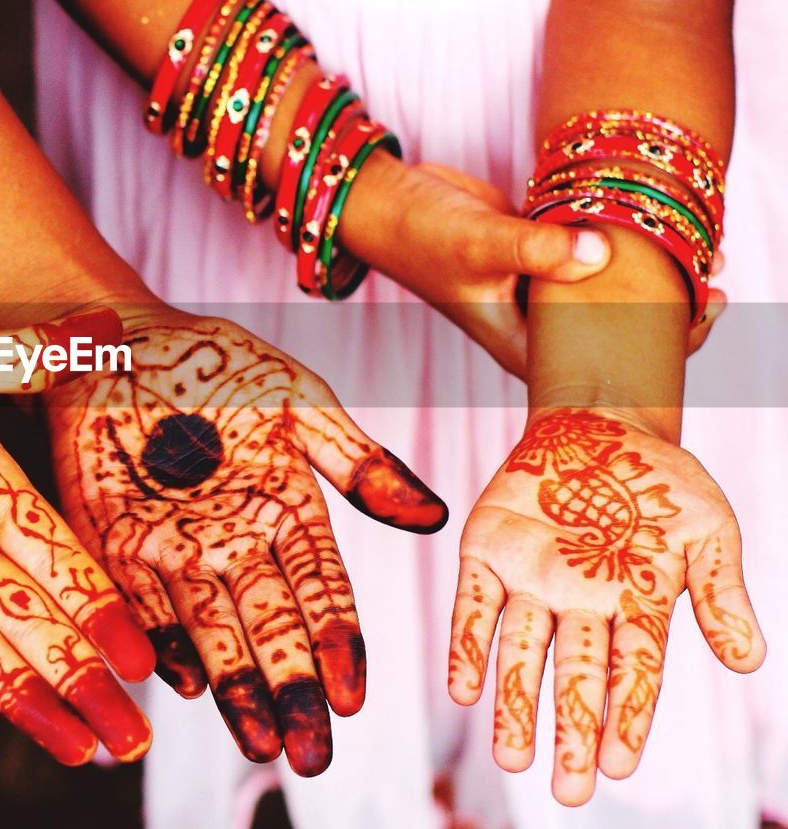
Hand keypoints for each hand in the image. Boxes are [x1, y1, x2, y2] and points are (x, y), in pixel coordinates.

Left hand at [45, 307, 447, 775]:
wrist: (124, 333)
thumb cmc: (220, 363)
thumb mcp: (299, 403)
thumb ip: (357, 462)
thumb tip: (434, 517)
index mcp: (288, 510)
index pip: (322, 590)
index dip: (337, 644)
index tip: (350, 696)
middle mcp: (236, 540)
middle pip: (271, 625)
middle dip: (290, 689)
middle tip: (310, 754)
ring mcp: (175, 544)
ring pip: (210, 627)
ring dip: (233, 685)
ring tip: (256, 739)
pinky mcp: (114, 539)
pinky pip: (138, 600)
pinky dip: (158, 638)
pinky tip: (180, 677)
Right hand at [347, 159, 723, 374]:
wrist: (389, 202)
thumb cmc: (421, 236)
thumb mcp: (479, 243)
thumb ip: (538, 250)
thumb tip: (602, 251)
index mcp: (522, 344)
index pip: (602, 363)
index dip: (658, 347)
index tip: (700, 313)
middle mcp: (535, 325)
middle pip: (612, 332)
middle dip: (665, 312)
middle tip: (713, 282)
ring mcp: (537, 291)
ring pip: (605, 291)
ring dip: (648, 274)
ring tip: (702, 254)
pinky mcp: (538, 255)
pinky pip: (589, 255)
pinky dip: (619, 243)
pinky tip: (655, 226)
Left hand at [448, 407, 764, 804]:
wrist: (600, 424)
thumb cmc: (660, 485)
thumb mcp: (708, 531)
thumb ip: (722, 593)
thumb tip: (749, 659)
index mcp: (638, 605)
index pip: (634, 674)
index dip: (626, 719)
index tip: (616, 766)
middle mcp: (580, 603)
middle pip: (576, 676)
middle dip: (571, 731)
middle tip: (566, 790)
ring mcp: (531, 579)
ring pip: (521, 650)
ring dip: (514, 702)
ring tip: (510, 756)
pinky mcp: (486, 551)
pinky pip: (473, 604)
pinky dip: (467, 643)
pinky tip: (464, 688)